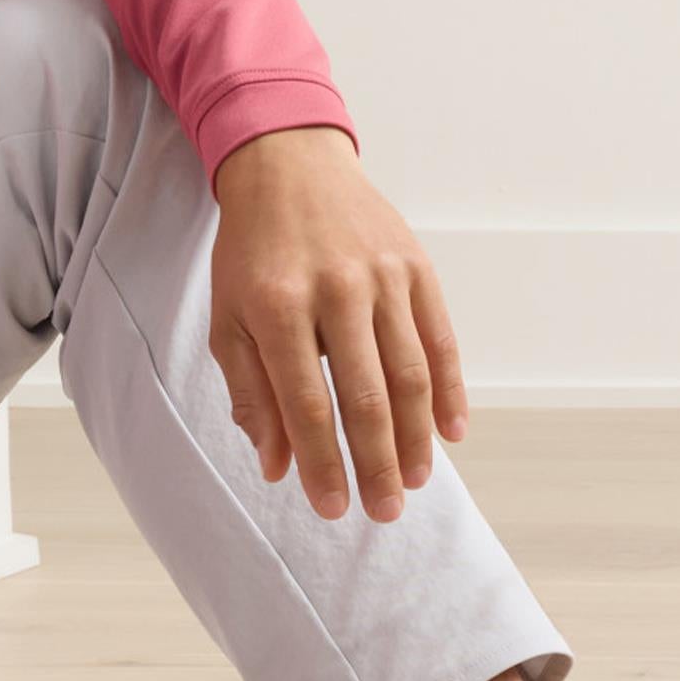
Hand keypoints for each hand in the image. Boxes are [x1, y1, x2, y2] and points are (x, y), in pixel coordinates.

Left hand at [209, 125, 467, 521]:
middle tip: (384, 512)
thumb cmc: (249, 255)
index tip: (331, 508)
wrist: (288, 168)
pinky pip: (439, 339)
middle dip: (375, 463)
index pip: (305, 404)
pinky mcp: (417, 266)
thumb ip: (250, 393)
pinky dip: (450, 390)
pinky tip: (451, 433)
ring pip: (410, 373)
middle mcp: (335, 291)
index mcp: (277, 307)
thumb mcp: (228, 320)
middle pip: (366, 397)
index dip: (322, 462)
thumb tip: (277, 467)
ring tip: (414, 482)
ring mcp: (383, 276)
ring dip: (415, 438)